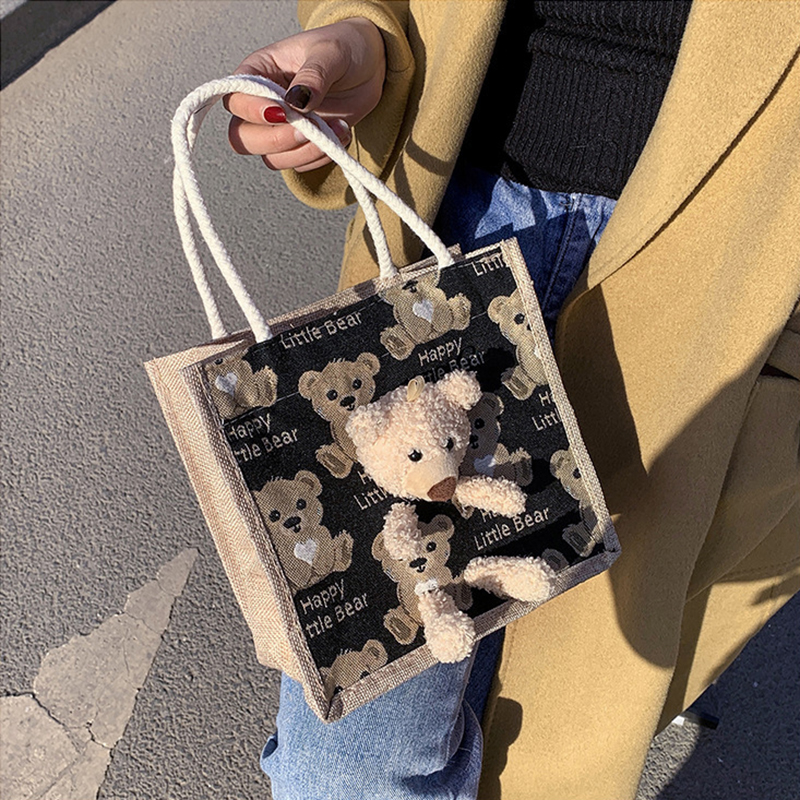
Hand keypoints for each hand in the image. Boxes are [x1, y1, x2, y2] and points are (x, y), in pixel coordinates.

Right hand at [226, 18, 385, 171]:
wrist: (370, 66)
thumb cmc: (344, 47)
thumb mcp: (330, 52)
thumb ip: (312, 76)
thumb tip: (295, 102)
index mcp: (260, 72)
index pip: (235, 99)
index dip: (252, 111)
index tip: (284, 111)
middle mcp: (263, 104)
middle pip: (243, 138)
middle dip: (277, 141)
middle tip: (309, 128)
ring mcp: (281, 129)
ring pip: (273, 158)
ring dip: (305, 152)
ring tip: (336, 128)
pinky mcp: (302, 145)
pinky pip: (301, 165)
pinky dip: (322, 157)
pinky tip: (340, 133)